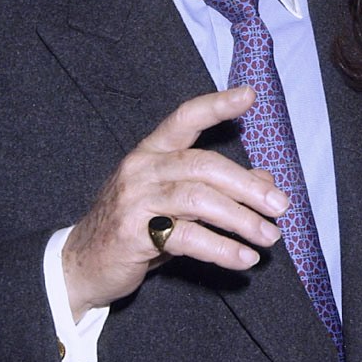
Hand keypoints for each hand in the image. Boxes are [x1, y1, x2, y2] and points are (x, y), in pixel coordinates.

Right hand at [62, 85, 286, 319]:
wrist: (82, 265)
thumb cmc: (135, 228)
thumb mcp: (176, 203)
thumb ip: (217, 188)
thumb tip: (265, 180)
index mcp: (151, 152)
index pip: (185, 118)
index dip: (217, 105)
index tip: (249, 95)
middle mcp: (142, 168)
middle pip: (203, 165)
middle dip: (247, 186)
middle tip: (280, 206)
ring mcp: (134, 199)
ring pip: (198, 199)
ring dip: (241, 219)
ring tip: (269, 237)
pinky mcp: (133, 233)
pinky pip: (187, 237)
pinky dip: (221, 248)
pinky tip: (243, 258)